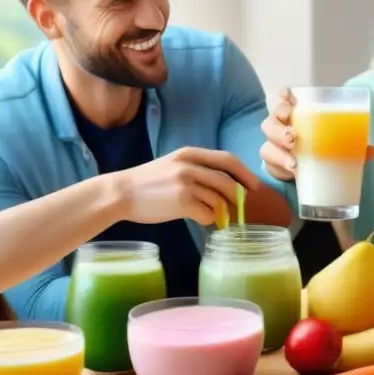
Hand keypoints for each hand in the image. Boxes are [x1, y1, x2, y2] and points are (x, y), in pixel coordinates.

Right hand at [114, 147, 261, 226]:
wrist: (120, 193)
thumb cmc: (148, 183)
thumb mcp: (173, 165)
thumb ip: (197, 170)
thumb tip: (225, 186)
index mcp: (189, 154)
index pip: (227, 159)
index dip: (244, 173)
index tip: (253, 185)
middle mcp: (189, 166)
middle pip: (227, 181)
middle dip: (238, 196)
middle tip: (240, 207)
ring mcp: (185, 183)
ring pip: (218, 200)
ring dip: (221, 212)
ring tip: (215, 216)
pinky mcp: (181, 202)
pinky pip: (208, 214)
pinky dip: (209, 220)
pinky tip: (200, 220)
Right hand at [260, 88, 373, 181]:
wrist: (302, 172)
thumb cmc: (317, 149)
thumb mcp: (334, 145)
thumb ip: (351, 146)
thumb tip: (372, 151)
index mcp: (296, 114)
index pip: (285, 98)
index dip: (284, 94)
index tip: (289, 95)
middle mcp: (281, 123)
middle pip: (273, 115)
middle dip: (280, 120)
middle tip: (293, 134)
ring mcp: (273, 140)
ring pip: (268, 134)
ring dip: (279, 141)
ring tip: (293, 151)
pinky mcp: (271, 158)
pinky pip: (268, 155)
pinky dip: (279, 160)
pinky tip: (292, 166)